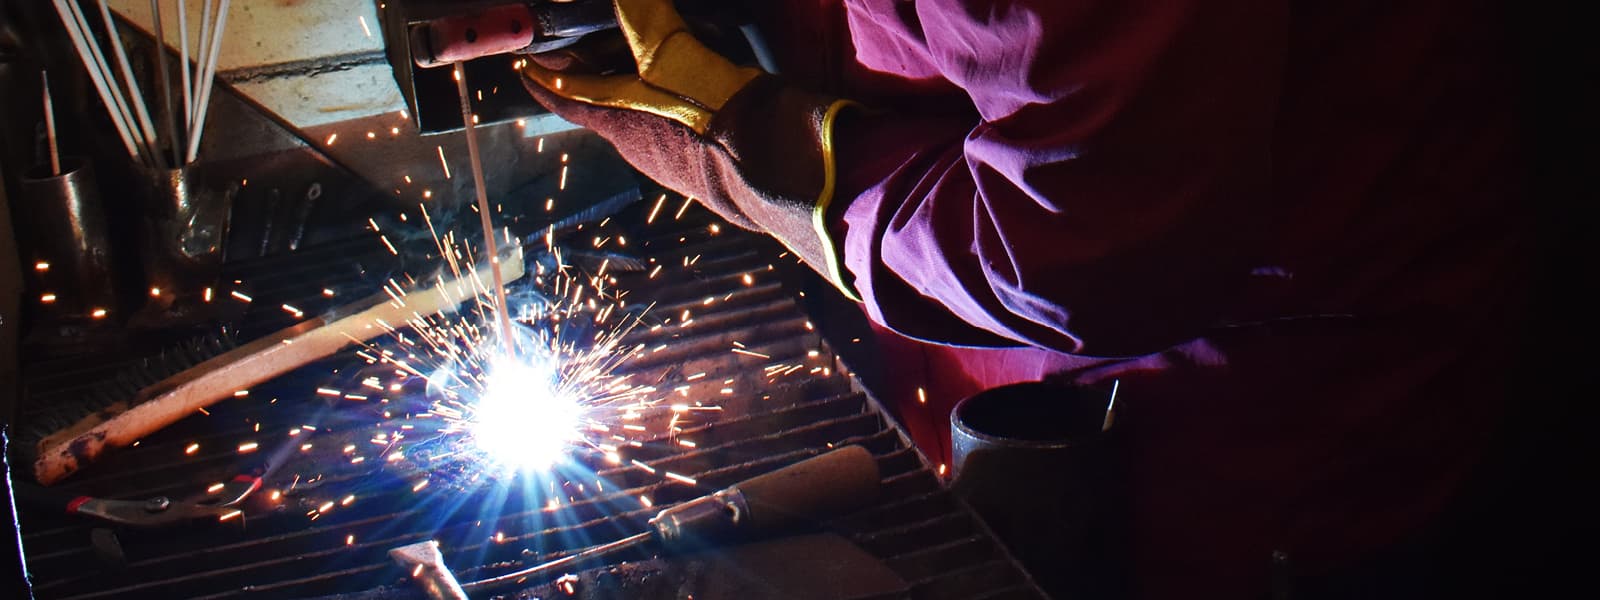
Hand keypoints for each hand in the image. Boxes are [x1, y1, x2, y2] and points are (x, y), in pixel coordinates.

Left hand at [520, 0, 859, 298]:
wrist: (794, 177)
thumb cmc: (728, 119)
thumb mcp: (679, 54)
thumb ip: (645, 20)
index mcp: (619, 123)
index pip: (561, 97)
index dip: (540, 76)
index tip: (526, 60)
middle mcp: (640, 149)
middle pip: (603, 101)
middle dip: (600, 66)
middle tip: (607, 30)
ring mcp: (675, 163)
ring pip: (644, 113)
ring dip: (642, 80)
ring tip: (663, 45)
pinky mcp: (709, 167)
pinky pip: (679, 124)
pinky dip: (676, 96)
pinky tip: (705, 78)